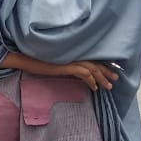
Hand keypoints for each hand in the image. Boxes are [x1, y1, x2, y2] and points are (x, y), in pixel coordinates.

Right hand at [2, 53, 116, 90]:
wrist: (25, 58)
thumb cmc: (37, 60)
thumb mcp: (54, 63)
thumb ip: (66, 65)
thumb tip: (76, 72)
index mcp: (72, 53)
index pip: (91, 58)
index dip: (102, 64)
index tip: (111, 71)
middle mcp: (73, 55)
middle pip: (95, 63)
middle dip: (107, 71)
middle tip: (116, 78)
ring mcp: (70, 59)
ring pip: (92, 69)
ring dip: (102, 78)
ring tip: (109, 86)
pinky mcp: (66, 65)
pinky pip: (84, 74)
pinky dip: (91, 81)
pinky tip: (94, 88)